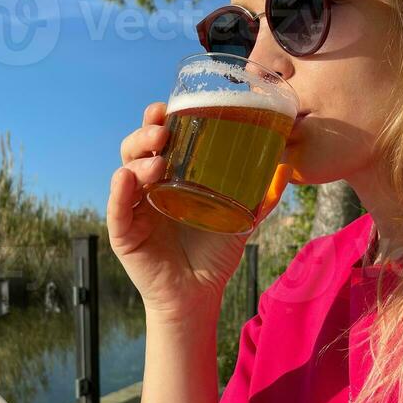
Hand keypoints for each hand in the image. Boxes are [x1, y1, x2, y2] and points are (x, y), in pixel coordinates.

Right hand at [107, 102, 292, 318]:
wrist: (200, 296)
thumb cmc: (214, 255)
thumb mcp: (240, 220)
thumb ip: (259, 196)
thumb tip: (285, 170)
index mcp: (169, 179)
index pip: (158, 142)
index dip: (159, 121)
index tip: (169, 107)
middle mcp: (147, 189)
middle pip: (137, 150)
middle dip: (146, 134)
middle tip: (163, 130)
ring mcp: (133, 211)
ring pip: (125, 173)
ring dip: (138, 160)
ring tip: (158, 160)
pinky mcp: (124, 235)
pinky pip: (117, 210)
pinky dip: (119, 192)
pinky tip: (126, 179)